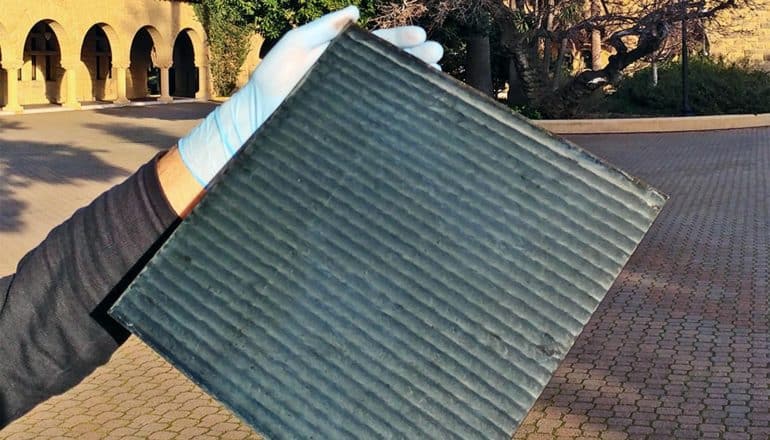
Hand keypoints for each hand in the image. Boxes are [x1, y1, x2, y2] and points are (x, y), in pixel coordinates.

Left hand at [178, 5, 443, 185]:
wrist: (256, 119)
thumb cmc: (271, 79)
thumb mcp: (294, 45)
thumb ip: (323, 29)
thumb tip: (356, 12)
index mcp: (344, 55)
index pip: (379, 44)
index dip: (402, 39)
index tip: (423, 37)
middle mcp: (354, 78)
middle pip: (392, 65)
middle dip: (416, 58)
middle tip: (438, 56)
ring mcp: (355, 102)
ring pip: (390, 89)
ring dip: (413, 82)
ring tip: (436, 77)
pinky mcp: (352, 124)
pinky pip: (379, 117)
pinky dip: (398, 112)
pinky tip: (415, 109)